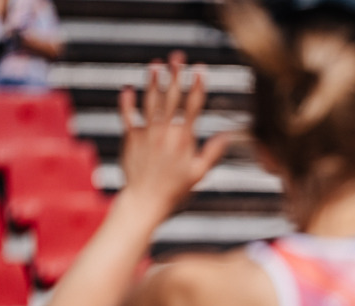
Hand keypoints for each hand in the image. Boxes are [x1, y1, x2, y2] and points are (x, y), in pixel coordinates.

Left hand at [118, 51, 227, 222]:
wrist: (146, 200)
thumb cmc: (175, 190)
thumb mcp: (199, 173)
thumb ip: (212, 152)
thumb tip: (228, 135)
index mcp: (184, 138)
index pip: (193, 106)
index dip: (197, 86)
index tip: (200, 69)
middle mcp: (165, 131)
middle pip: (171, 97)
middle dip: (175, 75)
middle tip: (178, 56)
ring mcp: (146, 133)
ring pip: (150, 102)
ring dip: (153, 81)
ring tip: (156, 64)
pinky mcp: (131, 138)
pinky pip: (128, 116)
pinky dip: (127, 101)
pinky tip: (128, 88)